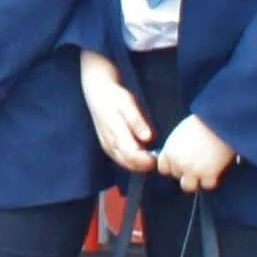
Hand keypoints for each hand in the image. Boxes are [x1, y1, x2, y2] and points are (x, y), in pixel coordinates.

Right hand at [80, 51, 154, 173]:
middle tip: (160, 159)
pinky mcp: (107, 145)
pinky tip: (141, 155)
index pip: (132, 155)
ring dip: (139, 164)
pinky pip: (121, 159)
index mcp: (115, 132)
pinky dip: (132, 161)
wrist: (96, 91)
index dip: (147, 161)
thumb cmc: (115, 96)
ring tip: (153, 157)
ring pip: (125, 163)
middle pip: (129, 163)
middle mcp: (109, 142)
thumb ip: (137, 121)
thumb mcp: (128, 104)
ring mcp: (107, 145)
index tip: (159, 159)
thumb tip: (148, 138)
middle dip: (144, 165)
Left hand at [156, 113, 236, 193]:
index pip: (163, 168)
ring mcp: (192, 170)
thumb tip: (178, 158)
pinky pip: (208, 185)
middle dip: (186, 172)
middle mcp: (178, 162)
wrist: (219, 121)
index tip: (182, 163)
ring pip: (188, 186)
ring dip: (196, 180)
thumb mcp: (182, 133)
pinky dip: (213, 180)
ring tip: (206, 171)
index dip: (173, 166)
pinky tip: (217, 170)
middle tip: (199, 163)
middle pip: (177, 176)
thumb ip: (177, 147)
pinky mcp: (209, 174)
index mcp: (169, 150)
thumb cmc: (203, 122)